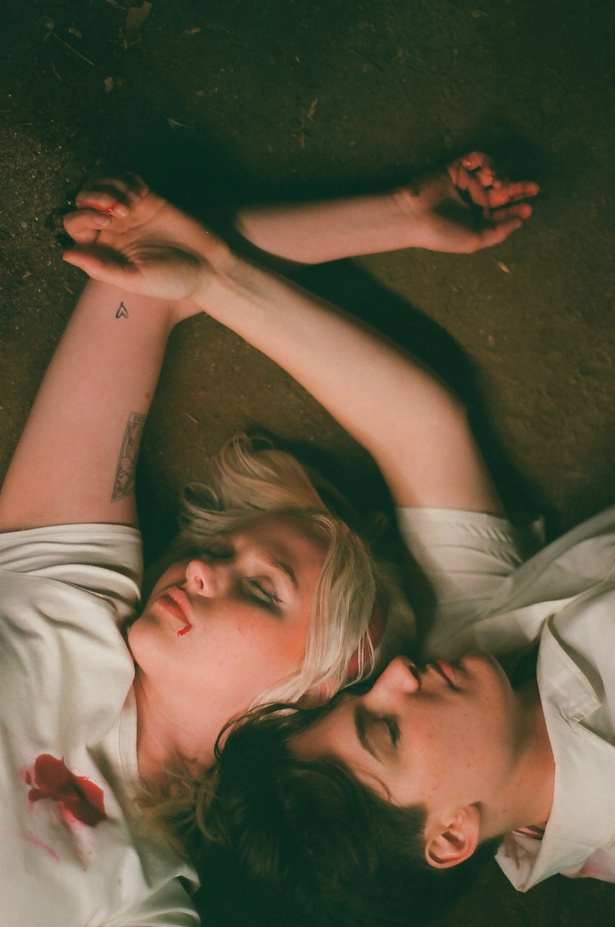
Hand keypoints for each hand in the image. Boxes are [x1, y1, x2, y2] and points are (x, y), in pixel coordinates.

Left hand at [63, 176, 230, 300]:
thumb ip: (101, 269)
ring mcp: (130, 213)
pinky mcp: (148, 199)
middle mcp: (113, 230)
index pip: (75, 225)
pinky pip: (126, 179)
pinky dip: (127, 180)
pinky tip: (142, 195)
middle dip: (95, 197)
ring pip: (103, 184)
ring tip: (133, 202)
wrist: (209, 267)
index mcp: (105, 250)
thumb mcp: (135, 280)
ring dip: (111, 186)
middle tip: (120, 209)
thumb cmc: (174, 280)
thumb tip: (66, 254)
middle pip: (83, 200)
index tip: (107, 222)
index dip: (83, 217)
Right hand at [395, 152, 538, 252]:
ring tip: (499, 180)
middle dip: (518, 188)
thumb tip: (521, 220)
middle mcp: (473, 201)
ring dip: (501, 174)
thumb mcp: (476, 240)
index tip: (528, 208)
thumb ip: (499, 231)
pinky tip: (486, 169)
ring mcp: (465, 184)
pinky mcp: (456, 168)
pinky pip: (477, 159)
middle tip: (533, 188)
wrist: (414, 217)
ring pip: (493, 173)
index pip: (503, 212)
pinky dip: (485, 160)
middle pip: (502, 191)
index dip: (517, 209)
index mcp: (477, 220)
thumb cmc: (442, 234)